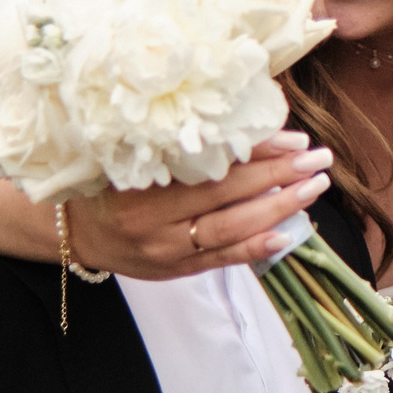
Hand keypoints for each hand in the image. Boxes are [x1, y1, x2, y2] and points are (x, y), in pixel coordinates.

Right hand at [66, 132, 332, 279]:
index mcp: (140, 180)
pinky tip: (287, 235)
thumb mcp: (129, 154)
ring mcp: (165, 249)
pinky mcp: (174, 270)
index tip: (292, 138)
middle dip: (278, 177)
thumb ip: (176, 144)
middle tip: (318, 158)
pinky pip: (220, 259)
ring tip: (313, 188)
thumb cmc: (108, 181)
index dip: (253, 152)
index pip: (208, 166)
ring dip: (277, 210)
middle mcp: (153, 219)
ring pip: (229, 230)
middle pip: (226, 197)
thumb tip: (241, 121)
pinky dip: (255, 248)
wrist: (75, 232)